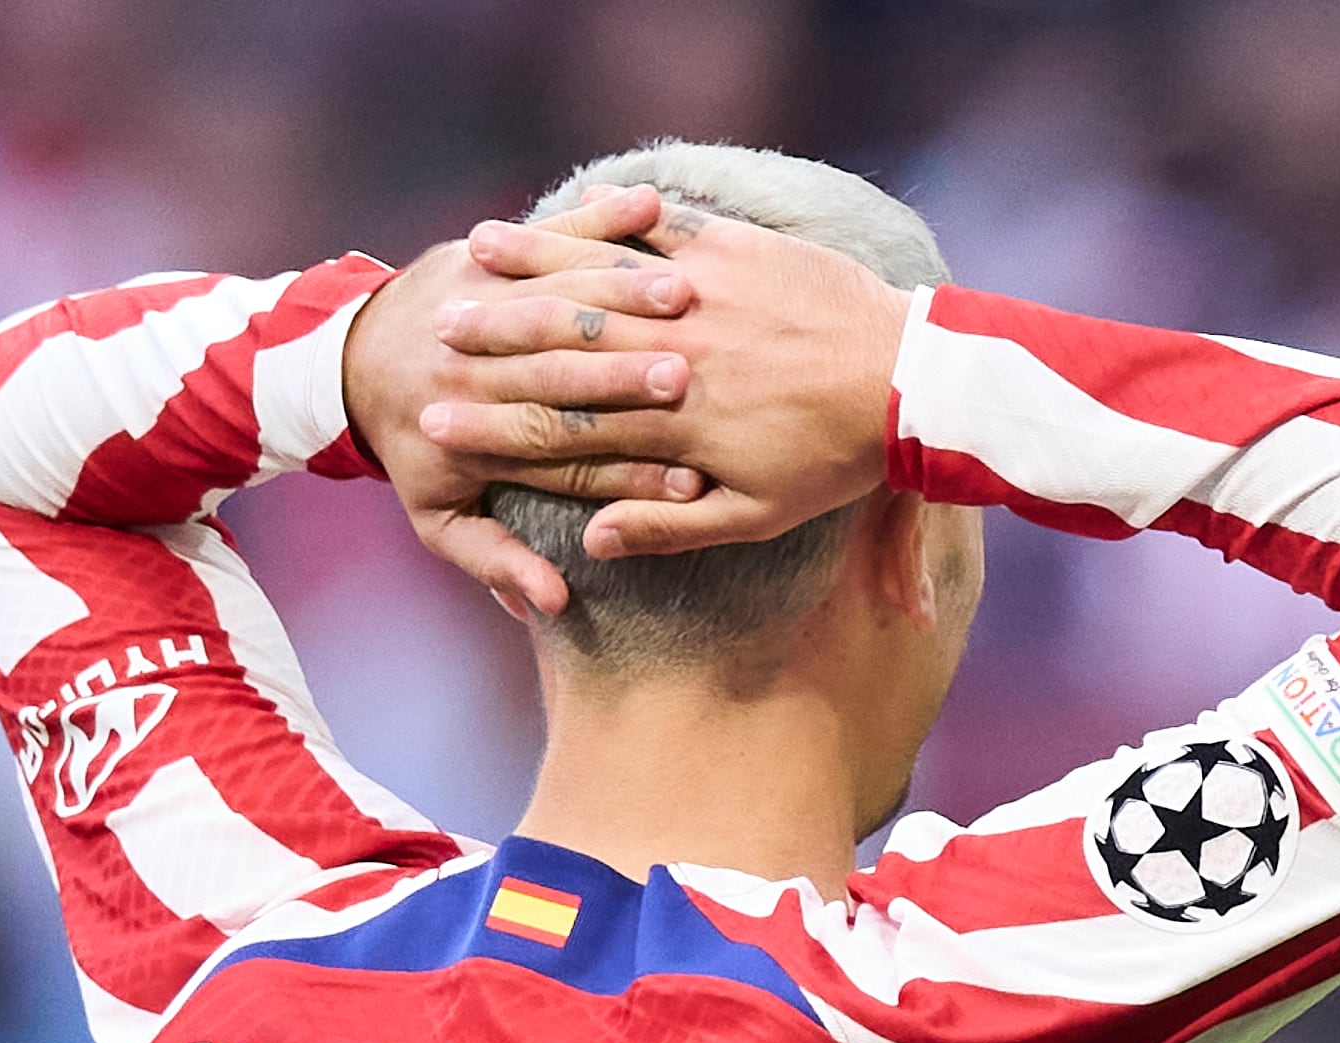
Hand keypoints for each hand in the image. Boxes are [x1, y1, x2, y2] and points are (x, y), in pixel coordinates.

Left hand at [344, 186, 709, 616]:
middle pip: (565, 376)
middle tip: (689, 381)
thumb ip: (494, 560)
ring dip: (624, 295)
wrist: (350, 359)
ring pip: (562, 299)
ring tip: (685, 298)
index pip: (564, 457)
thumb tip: (546, 606)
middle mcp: (480, 370)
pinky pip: (551, 235)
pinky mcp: (488, 256)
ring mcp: (484, 304)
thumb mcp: (439, 517)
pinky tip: (653, 207)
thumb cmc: (413, 447)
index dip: (627, 473)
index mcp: (479, 440)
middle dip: (627, 378)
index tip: (690, 482)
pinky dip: (600, 218)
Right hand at [426, 197, 913, 558]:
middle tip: (432, 332)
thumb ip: (668, 528)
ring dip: (533, 262)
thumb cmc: (833, 459)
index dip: (494, 423)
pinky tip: (574, 202)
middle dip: (492, 334)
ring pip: (601, 275)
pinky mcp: (734, 248)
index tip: (434, 423)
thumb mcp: (754, 516)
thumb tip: (591, 543)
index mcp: (671, 426)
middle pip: (565, 341)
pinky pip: (659, 226)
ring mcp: (703, 295)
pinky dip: (608, 216)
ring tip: (475, 253)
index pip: (561, 423)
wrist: (907, 381)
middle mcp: (675, 354)